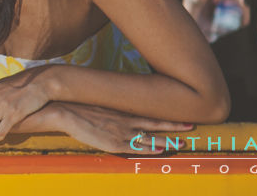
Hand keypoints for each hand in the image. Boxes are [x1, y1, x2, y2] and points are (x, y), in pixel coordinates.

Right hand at [48, 102, 192, 153]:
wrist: (65, 110)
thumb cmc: (79, 107)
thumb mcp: (98, 106)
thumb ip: (111, 110)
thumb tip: (117, 112)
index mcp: (121, 111)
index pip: (149, 114)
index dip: (165, 117)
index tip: (179, 116)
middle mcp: (125, 120)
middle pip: (154, 123)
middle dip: (173, 126)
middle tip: (191, 126)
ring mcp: (120, 131)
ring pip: (149, 136)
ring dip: (166, 140)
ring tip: (182, 143)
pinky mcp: (113, 142)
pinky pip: (135, 147)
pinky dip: (149, 149)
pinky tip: (160, 150)